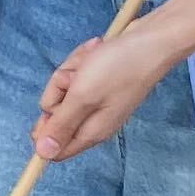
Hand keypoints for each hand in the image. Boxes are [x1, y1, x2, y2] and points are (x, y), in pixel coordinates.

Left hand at [32, 17, 175, 162]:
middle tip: (78, 77)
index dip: (45, 130)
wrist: (151, 41)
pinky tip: (96, 50)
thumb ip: (61, 125)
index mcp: (90, 132)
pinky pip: (76, 72)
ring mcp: (96, 98)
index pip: (56, 149)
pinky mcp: (99, 81)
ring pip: (63, 88)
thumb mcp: (83, 96)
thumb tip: (43, 154)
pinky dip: (82, 59)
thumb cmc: (118, 69)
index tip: (54, 105)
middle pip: (54, 111)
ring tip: (91, 60)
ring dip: (72, 69)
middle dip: (60, 88)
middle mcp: (92, 119)